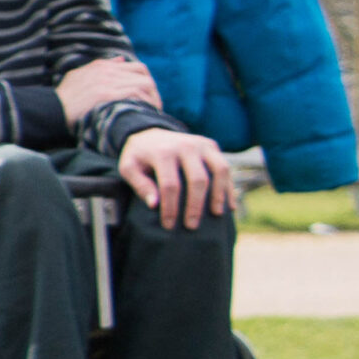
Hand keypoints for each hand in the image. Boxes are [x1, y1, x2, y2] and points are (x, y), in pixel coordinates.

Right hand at [56, 56, 161, 124]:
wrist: (51, 110)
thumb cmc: (64, 98)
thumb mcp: (78, 76)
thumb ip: (100, 67)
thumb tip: (120, 59)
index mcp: (101, 66)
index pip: (135, 67)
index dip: (145, 81)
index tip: (147, 95)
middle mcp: (106, 70)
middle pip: (143, 74)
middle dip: (152, 90)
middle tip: (154, 105)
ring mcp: (108, 81)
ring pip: (144, 83)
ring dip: (152, 98)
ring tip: (153, 111)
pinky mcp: (108, 93)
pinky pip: (136, 93)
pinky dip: (145, 102)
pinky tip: (145, 112)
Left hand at [117, 128, 231, 229]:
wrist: (149, 133)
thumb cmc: (139, 157)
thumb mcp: (129, 168)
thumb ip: (139, 185)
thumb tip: (154, 204)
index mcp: (163, 152)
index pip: (170, 185)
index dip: (171, 207)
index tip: (169, 225)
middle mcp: (185, 145)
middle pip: (197, 179)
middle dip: (195, 206)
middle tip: (192, 226)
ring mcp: (201, 144)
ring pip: (219, 170)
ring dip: (219, 194)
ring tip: (216, 214)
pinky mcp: (211, 146)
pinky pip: (225, 167)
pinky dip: (229, 186)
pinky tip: (229, 205)